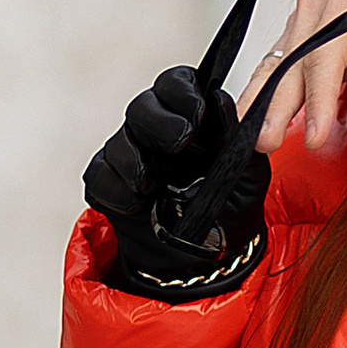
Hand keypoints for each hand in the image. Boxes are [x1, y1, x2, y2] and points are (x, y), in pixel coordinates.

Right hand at [83, 66, 269, 296]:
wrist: (203, 263)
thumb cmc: (229, 212)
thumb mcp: (248, 177)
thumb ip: (237, 138)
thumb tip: (221, 100)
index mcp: (193, 119)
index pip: (177, 84)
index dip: (181, 91)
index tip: (197, 113)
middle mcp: (158, 132)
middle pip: (142, 106)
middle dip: (159, 122)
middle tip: (179, 145)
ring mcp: (130, 156)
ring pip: (118, 140)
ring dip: (134, 160)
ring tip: (153, 186)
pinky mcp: (108, 185)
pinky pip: (99, 175)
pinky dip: (115, 190)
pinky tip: (135, 205)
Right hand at [254, 0, 346, 162]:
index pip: (326, 57)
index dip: (319, 100)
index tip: (315, 136)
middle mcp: (318, 5)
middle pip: (292, 62)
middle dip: (276, 106)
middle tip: (268, 142)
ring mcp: (302, 18)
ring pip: (274, 64)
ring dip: (261, 103)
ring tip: (252, 137)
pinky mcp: (296, 34)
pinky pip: (274, 65)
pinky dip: (263, 93)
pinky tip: (253, 119)